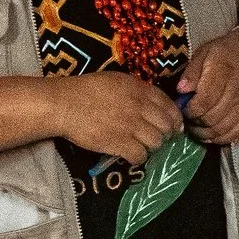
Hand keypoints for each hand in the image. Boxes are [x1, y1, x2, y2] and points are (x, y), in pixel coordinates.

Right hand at [53, 73, 185, 167]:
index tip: (174, 125)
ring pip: (156, 142)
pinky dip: (138, 157)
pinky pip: (140, 156)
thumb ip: (136, 90)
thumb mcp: (115, 81)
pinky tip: (131, 155)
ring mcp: (131, 126)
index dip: (174, 117)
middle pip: (167, 125)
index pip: (168, 105)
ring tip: (142, 146)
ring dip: (152, 146)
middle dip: (166, 133)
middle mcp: (139, 107)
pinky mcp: (120, 144)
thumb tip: (150, 102)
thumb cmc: (85, 90)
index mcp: (139, 89)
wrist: (64, 104)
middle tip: (159, 138)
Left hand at [177, 28, 238, 145]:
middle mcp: (236, 91)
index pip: (205, 101)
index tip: (182, 107)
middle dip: (195, 121)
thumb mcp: (204, 53)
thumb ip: (192, 71)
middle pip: (212, 117)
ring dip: (205, 133)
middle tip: (186, 117)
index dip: (189, 109)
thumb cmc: (225, 53)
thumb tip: (180, 90)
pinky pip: (235, 133)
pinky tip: (209, 133)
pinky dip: (220, 138)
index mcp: (223, 72)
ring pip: (222, 129)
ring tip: (194, 126)